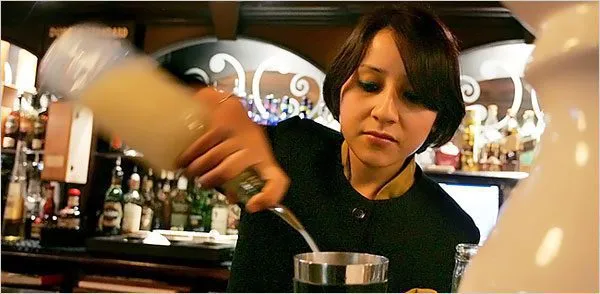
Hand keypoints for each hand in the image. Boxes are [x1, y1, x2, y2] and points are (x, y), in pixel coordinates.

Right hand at [175, 87, 289, 212]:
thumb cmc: (239, 137)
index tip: (251, 206)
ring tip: (190, 172)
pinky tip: (183, 160)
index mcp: (264, 159)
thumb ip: (240, 179)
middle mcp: (254, 146)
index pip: (277, 181)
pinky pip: (203, 142)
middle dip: (211, 179)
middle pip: (229, 169)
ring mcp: (238, 133)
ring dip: (197, 168)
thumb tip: (232, 198)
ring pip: (214, 156)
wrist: (230, 103)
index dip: (268, 196)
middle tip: (202, 183)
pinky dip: (189, 154)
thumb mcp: (246, 157)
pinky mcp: (222, 122)